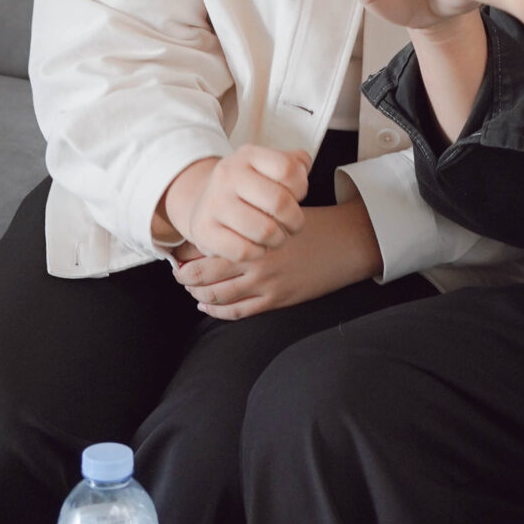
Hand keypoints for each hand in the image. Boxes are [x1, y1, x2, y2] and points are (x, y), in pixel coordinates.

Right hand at [160, 146, 309, 264]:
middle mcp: (227, 175)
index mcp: (247, 155)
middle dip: (295, 220)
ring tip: (277, 237)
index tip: (296, 197)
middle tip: (293, 226)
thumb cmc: (249, 188)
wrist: (204, 204)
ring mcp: (214, 203)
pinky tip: (258, 246)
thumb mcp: (268, 167)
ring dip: (279, 240)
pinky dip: (258, 253)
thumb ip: (294, 163)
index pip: (288, 169)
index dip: (301, 188)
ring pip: (264, 231)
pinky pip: (244, 251)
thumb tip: (304, 166)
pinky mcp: (204, 231)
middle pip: (279, 202)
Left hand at [171, 198, 381, 318]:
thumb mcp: (280, 211)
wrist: (345, 243)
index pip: (211, 246)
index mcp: (256, 235)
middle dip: (187, 276)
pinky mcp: (277, 300)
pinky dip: (218, 311)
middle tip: (177, 273)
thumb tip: (221, 221)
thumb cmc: (312, 223)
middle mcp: (257, 261)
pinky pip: (239, 312)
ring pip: (219, 296)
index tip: (179, 252)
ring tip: (190, 289)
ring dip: (199, 294)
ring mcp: (267, 284)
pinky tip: (207, 305)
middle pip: (207, 275)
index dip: (189, 252)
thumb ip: (252, 218)